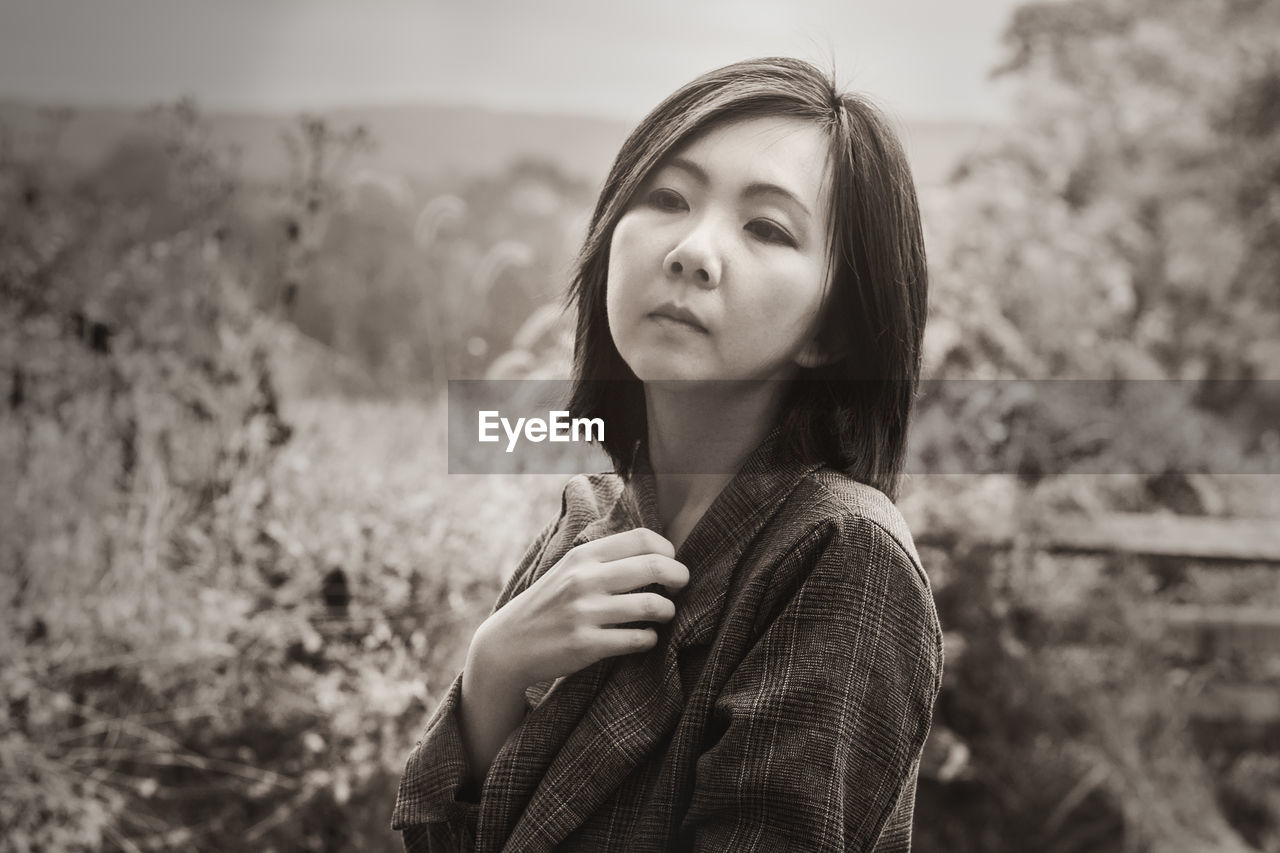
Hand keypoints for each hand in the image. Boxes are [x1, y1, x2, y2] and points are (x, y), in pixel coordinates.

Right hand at [473, 528, 689, 692]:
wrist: (509, 643)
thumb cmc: (550, 603)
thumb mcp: (570, 569)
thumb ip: (606, 558)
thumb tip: (657, 552)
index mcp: (584, 555)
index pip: (643, 539)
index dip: (668, 551)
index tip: (670, 563)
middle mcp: (585, 579)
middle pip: (654, 567)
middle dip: (679, 577)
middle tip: (681, 586)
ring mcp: (585, 613)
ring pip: (652, 606)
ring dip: (668, 611)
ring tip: (664, 614)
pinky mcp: (586, 645)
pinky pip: (638, 639)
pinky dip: (650, 638)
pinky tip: (645, 637)